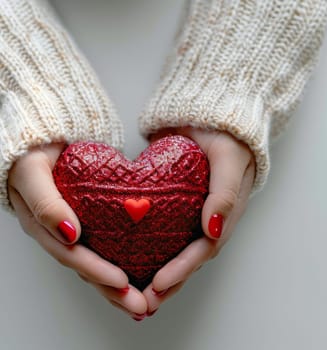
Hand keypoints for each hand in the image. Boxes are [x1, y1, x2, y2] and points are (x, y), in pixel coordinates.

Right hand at [8, 144, 147, 318]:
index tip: (122, 282)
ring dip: (119, 289)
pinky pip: (104, 252)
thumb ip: (46, 202)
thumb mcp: (33, 172)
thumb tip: (69, 233)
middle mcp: (58, 235)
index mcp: (42, 226)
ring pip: (96, 267)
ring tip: (144, 305)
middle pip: (86, 270)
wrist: (44, 141)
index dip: (96, 270)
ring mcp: (72, 233)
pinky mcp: (88, 227)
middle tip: (140, 307)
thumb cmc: (34, 154)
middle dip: (114, 291)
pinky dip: (119, 270)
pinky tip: (138, 282)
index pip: (71, 255)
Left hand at [143, 128, 254, 314]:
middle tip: (145, 302)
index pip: (205, 248)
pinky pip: (165, 230)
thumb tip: (214, 231)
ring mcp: (193, 210)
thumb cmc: (225, 132)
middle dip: (170, 282)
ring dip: (160, 272)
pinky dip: (152, 249)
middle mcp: (210, 216)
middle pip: (191, 257)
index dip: (183, 268)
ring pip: (177, 248)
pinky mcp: (176, 202)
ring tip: (137, 293)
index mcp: (226, 211)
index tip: (159, 284)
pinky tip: (134, 260)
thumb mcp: (230, 158)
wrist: (208, 109)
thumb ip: (225, 192)